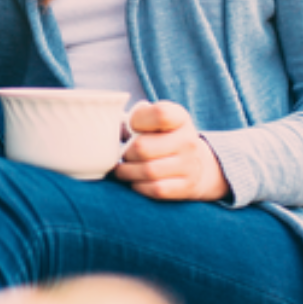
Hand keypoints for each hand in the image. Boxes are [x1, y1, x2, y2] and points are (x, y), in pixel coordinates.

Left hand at [113, 101, 230, 201]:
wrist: (196, 164)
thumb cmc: (162, 138)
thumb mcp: (155, 121)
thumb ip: (134, 119)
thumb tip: (106, 129)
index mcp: (179, 117)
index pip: (159, 114)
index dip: (137, 121)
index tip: (132, 127)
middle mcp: (188, 140)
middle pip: (143, 147)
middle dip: (126, 153)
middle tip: (123, 154)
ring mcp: (189, 165)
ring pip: (147, 171)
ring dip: (128, 172)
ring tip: (124, 169)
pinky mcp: (186, 186)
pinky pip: (155, 189)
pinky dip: (139, 186)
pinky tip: (137, 181)